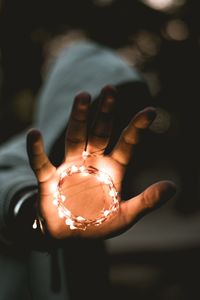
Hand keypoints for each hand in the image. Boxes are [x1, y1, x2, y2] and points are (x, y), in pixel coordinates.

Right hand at [27, 86, 175, 238]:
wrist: (70, 236)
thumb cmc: (98, 223)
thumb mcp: (126, 215)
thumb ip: (147, 201)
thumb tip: (173, 187)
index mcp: (111, 169)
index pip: (126, 143)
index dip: (137, 128)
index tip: (151, 111)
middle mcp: (92, 162)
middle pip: (100, 132)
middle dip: (105, 112)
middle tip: (110, 89)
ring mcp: (70, 167)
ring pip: (75, 137)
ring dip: (79, 118)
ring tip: (83, 96)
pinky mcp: (49, 179)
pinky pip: (41, 163)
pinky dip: (37, 150)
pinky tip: (34, 133)